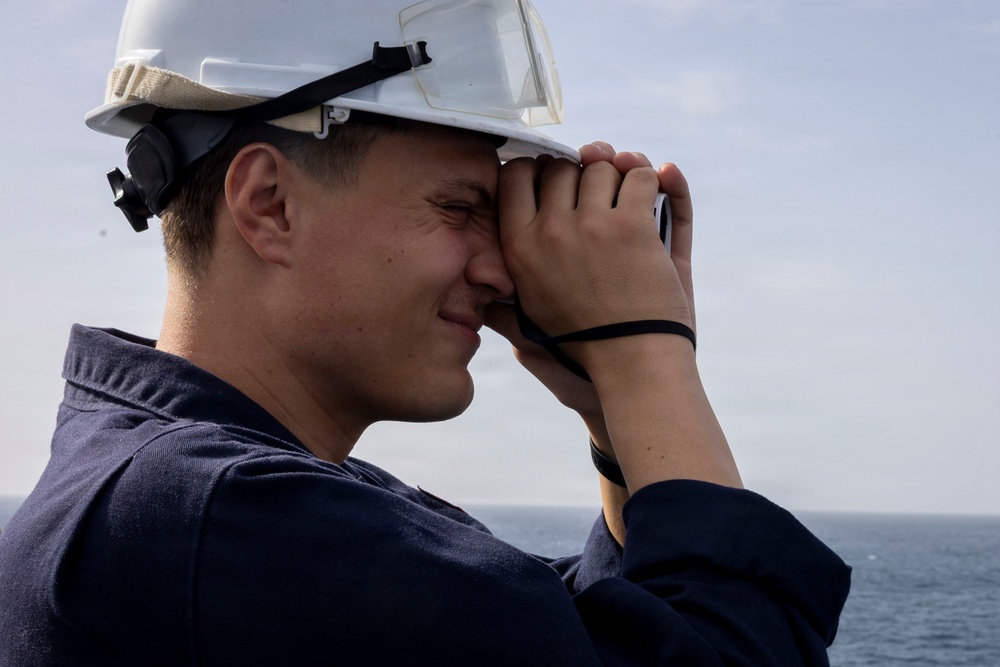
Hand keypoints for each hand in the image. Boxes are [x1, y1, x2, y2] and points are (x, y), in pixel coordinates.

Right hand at [497, 143, 694, 364]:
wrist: (632, 363)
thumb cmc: (583, 345)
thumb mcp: (527, 321)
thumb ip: (501, 296)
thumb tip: (474, 273)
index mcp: (519, 249)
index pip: (515, 176)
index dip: (538, 169)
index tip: (557, 180)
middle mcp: (549, 232)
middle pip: (561, 166)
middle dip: (580, 171)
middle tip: (597, 192)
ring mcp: (591, 226)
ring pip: (601, 167)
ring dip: (619, 175)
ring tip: (627, 197)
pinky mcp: (631, 226)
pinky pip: (640, 176)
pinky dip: (650, 180)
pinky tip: (650, 197)